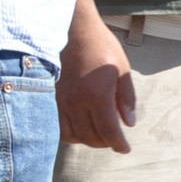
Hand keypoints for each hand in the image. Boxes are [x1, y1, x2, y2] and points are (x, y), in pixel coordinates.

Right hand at [57, 14, 136, 151]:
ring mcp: (60, 102)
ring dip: (88, 140)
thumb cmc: (101, 47)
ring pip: (73, 136)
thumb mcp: (122, 70)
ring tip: (100, 135)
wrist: (72, 31)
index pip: (108, 131)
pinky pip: (58, 127)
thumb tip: (129, 123)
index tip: (125, 149)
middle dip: (105, 143)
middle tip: (115, 141)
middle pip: (90, 137)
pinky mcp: (50, 100)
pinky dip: (71, 134)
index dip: (118, 144)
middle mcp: (76, 102)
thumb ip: (126, 98)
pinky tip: (81, 128)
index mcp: (98, 95)